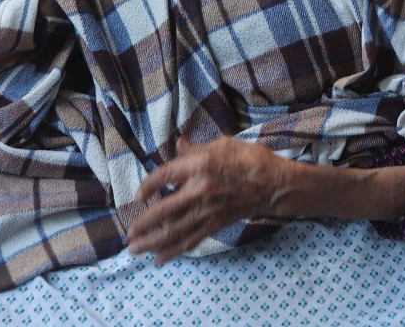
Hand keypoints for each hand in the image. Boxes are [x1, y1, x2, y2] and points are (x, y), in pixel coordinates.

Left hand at [130, 137, 292, 264]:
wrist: (274, 185)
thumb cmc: (250, 159)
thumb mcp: (223, 145)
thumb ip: (196, 149)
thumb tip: (178, 145)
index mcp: (200, 166)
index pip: (165, 175)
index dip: (148, 185)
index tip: (138, 195)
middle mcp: (200, 191)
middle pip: (165, 211)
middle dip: (144, 224)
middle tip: (129, 234)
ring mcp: (208, 211)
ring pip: (175, 231)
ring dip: (152, 243)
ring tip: (135, 250)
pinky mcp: (215, 225)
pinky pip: (191, 241)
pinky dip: (174, 252)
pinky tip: (159, 259)